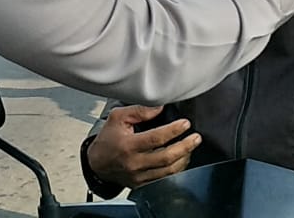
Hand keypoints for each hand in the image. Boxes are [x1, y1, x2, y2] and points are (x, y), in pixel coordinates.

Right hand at [87, 105, 201, 187]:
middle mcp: (134, 163)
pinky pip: (164, 178)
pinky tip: (181, 159)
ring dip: (184, 158)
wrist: (97, 164)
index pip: (156, 138)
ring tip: (191, 146)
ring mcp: (139, 176)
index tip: (185, 124)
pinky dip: (176, 169)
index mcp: (128, 146)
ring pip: (168, 170)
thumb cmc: (107, 139)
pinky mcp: (142, 184)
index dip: (173, 130)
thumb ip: (139, 111)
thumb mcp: (117, 118)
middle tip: (196, 137)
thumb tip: (160, 107)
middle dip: (185, 146)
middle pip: (166, 157)